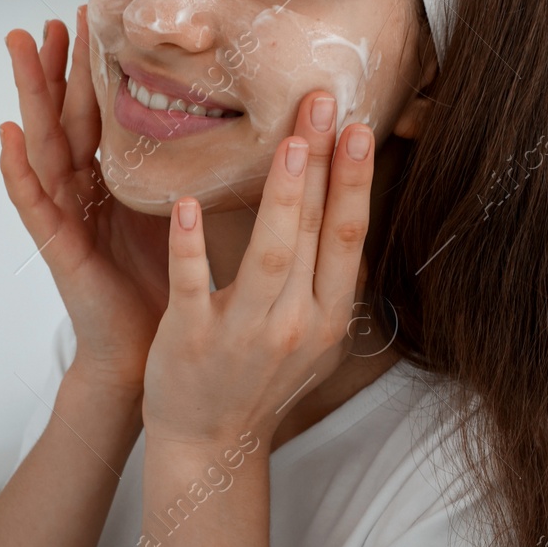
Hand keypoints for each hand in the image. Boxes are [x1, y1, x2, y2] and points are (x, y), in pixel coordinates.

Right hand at [0, 6, 171, 394]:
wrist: (151, 353)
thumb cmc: (168, 287)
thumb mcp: (184, 213)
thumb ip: (190, 170)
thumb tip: (228, 120)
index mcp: (114, 182)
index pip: (100, 112)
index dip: (93, 67)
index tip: (94, 16)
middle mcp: (84, 193)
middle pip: (66, 117)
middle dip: (57, 65)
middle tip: (52, 15)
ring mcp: (66, 218)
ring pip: (44, 144)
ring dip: (31, 94)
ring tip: (20, 47)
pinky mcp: (59, 249)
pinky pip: (34, 204)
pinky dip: (17, 170)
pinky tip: (8, 137)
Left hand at [140, 90, 375, 447]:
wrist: (211, 444)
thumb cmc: (260, 380)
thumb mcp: (314, 336)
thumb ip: (329, 278)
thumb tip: (349, 207)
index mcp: (329, 316)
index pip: (349, 235)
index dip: (356, 180)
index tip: (359, 126)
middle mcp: (297, 324)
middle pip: (317, 231)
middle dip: (325, 164)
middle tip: (324, 102)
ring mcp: (245, 333)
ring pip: (270, 255)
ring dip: (283, 198)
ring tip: (287, 143)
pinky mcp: (192, 340)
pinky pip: (194, 285)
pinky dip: (192, 246)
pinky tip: (188, 204)